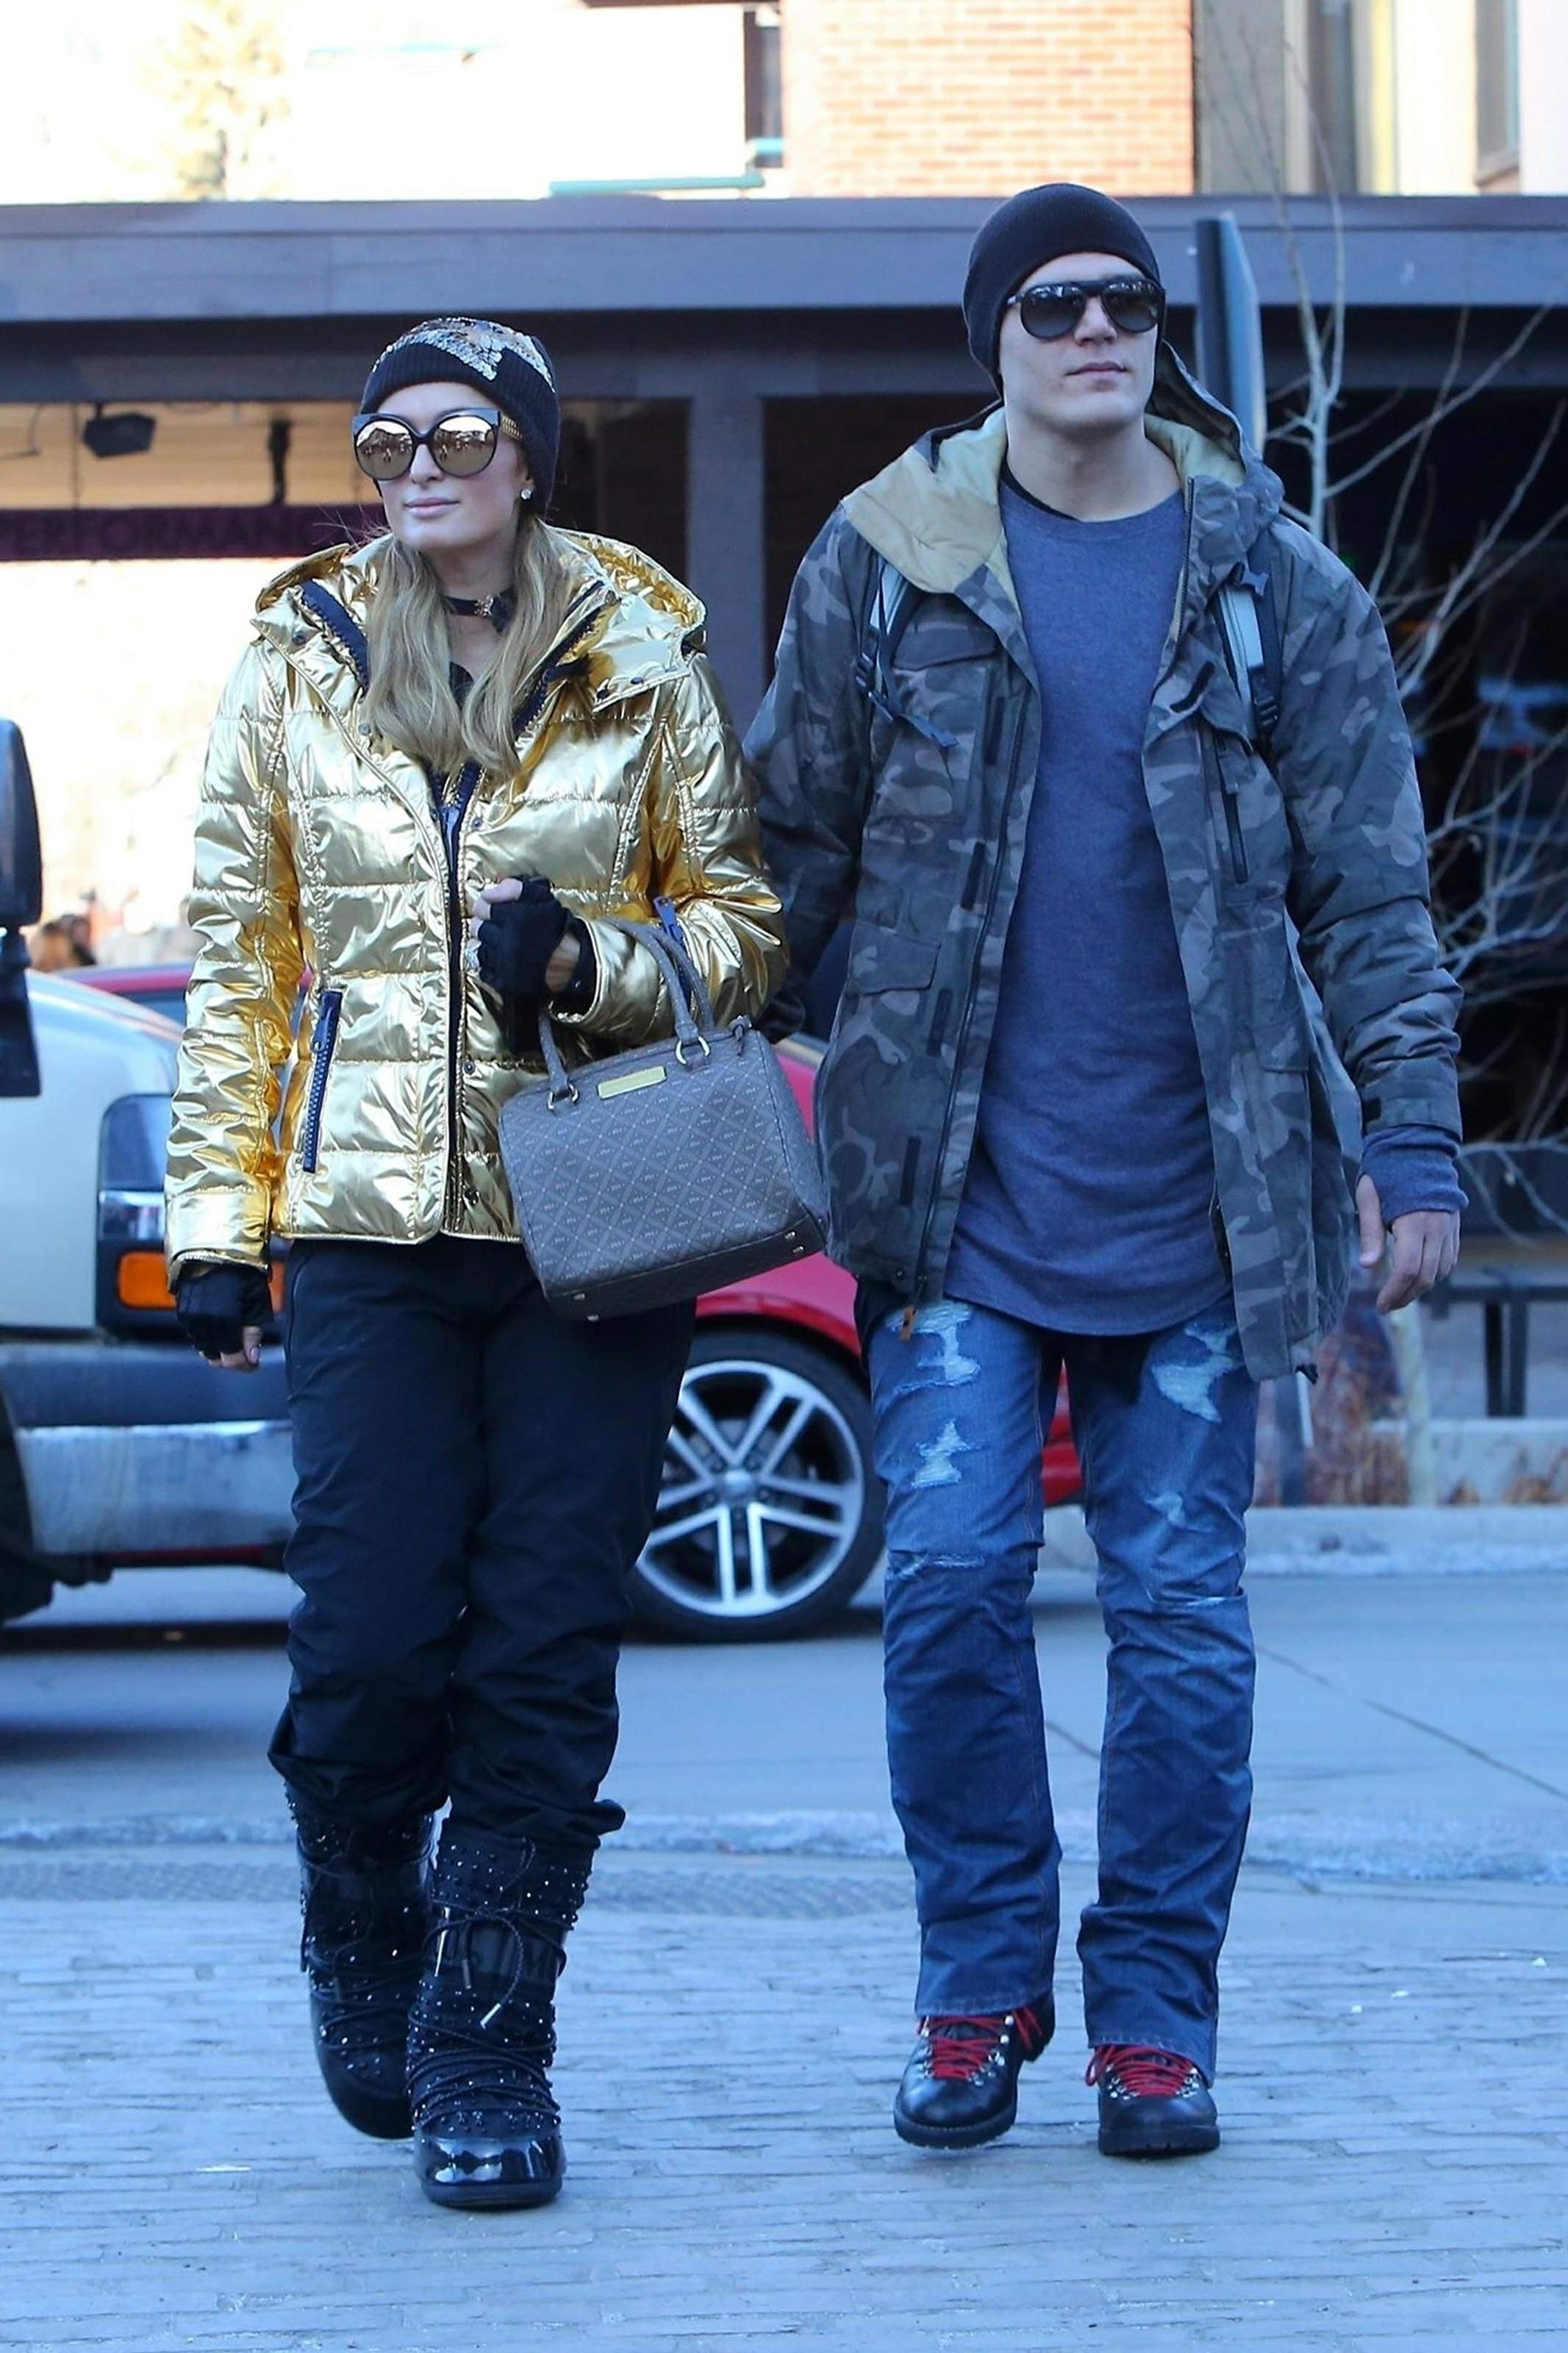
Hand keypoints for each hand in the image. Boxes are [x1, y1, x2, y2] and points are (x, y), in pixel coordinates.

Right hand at [174, 1263, 271, 1370]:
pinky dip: (208, 1337)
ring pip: (203, 1347)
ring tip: (237, 1339)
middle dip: (233, 1360)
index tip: (255, 1364)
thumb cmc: (241, 1268)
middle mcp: (201, 1321)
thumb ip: (252, 1332)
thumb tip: (252, 1358)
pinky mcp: (181, 1310)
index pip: (231, 1358)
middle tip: (248, 1354)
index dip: (245, 1365)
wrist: (214, 1244)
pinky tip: (222, 1328)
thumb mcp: (256, 1299)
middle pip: (215, 1357)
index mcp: (222, 1319)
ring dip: (220, 1349)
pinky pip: (195, 1334)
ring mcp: (188, 1316)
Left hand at [469, 876, 581, 997]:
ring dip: (485, 944)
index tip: (493, 910)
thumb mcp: (542, 899)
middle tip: (496, 926)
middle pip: (478, 928)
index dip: (486, 907)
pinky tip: (498, 959)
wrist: (574, 962)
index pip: (482, 908)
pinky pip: (484, 971)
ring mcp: (503, 964)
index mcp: (513, 918)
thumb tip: (490, 891)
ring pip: (477, 949)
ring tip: (497, 943)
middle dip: (485, 924)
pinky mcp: (505, 982)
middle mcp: (505, 941)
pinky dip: (488, 964)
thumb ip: (514, 889)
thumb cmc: (558, 928)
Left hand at [1356, 1175, 1460, 1312]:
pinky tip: (1417, 1278)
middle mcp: (1437, 1228)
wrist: (1419, 1148)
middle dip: (1406, 1296)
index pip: (1408, 1268)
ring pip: (1441, 1271)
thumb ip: (1370, 1232)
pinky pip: (1449, 1260)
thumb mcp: (1369, 1197)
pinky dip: (1435, 1274)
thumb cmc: (1388, 1171)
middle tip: (1387, 1305)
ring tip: (1399, 1294)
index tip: (1380, 1305)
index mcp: (1414, 1221)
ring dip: (1421, 1288)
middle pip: (1427, 1276)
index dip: (1394, 1291)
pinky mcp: (1455, 1228)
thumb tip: (1367, 1266)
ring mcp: (1450, 1228)